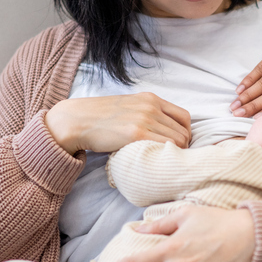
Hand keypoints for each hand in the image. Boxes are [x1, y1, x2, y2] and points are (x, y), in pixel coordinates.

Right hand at [45, 93, 191, 153]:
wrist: (76, 120)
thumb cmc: (100, 118)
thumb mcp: (128, 107)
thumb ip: (147, 114)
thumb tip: (163, 132)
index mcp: (150, 99)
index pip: (184, 117)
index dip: (185, 134)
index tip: (177, 146)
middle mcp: (151, 106)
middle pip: (183, 131)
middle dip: (182, 147)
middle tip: (170, 158)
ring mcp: (145, 119)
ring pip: (178, 141)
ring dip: (175, 154)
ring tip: (163, 162)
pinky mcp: (136, 133)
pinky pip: (165, 147)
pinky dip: (166, 156)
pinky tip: (156, 162)